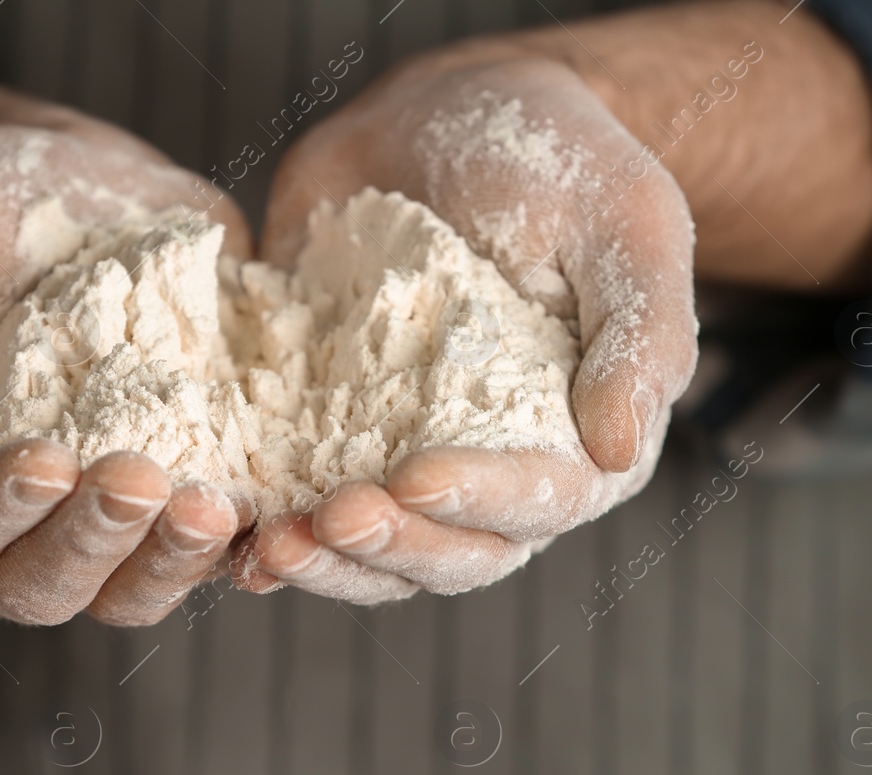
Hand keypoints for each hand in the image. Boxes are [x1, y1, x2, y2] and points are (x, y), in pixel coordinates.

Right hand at [0, 33, 250, 624]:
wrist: (68, 192)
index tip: (47, 459)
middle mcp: (3, 537)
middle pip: (40, 585)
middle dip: (93, 541)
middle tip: (142, 479)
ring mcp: (95, 531)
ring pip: (127, 591)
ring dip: (170, 563)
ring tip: (211, 508)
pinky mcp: (174, 505)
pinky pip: (207, 558)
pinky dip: (239, 553)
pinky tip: (268, 524)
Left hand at [242, 50, 694, 601]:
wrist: (447, 117)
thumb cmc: (561, 162)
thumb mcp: (626, 227)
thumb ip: (641, 338)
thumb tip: (619, 451)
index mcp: (578, 440)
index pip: (537, 500)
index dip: (476, 500)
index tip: (414, 479)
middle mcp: (492, 470)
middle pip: (449, 553)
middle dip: (388, 547)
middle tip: (328, 519)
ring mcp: (406, 459)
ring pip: (373, 553)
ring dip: (324, 561)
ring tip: (271, 545)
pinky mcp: (331, 435)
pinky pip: (301, 505)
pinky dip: (267, 530)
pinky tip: (231, 539)